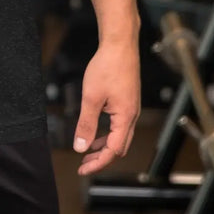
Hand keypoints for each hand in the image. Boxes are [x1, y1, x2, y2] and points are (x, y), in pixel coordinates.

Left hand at [72, 39, 139, 175]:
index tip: (82, 169)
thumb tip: (80, 147)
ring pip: (120, 137)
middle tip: (84, 164)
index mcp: (125, 118)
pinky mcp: (127, 101)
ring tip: (88, 150)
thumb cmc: (108, 66)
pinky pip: (119, 125)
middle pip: (119, 147)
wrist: (120, 44)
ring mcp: (131, 108)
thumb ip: (86, 124)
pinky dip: (107, 133)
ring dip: (104, 146)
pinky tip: (96, 130)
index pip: (113, 151)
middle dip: (101, 158)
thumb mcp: (91, 97)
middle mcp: (132, 116)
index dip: (98, 163)